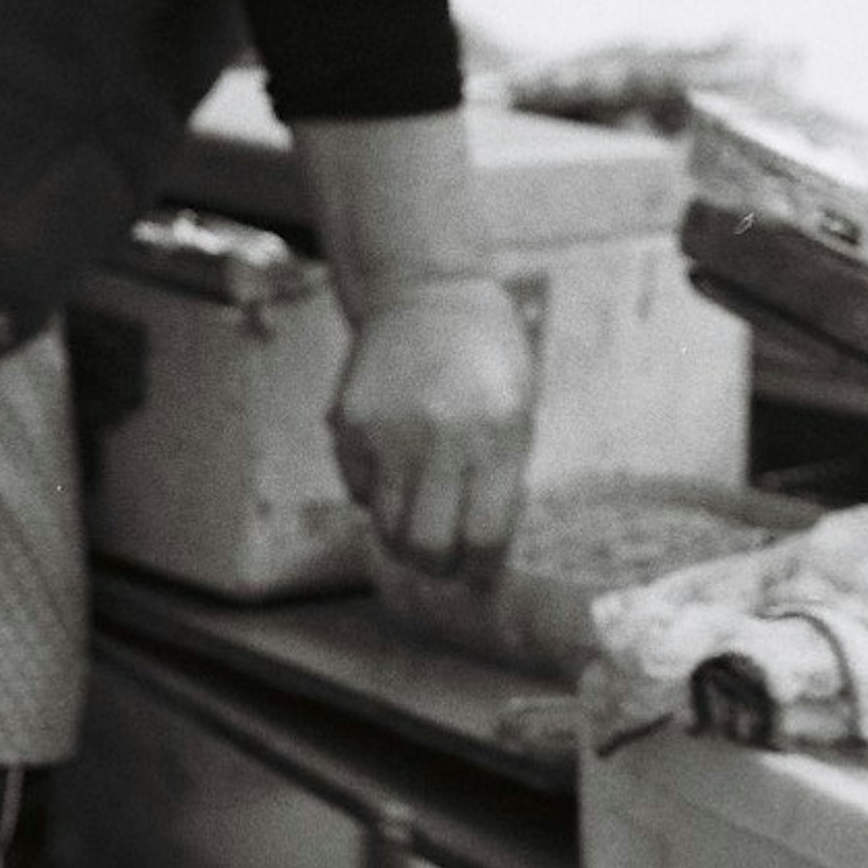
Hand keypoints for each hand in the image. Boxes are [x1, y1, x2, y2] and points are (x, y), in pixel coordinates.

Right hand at [331, 276, 534, 577]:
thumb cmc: (485, 351)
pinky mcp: (349, 427)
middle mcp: (440, 436)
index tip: (480, 574)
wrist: (425, 292)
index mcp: (497, 430)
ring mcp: (388, 432)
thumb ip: (502, 475)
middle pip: (427, 546)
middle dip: (437, 565)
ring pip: (386, 529)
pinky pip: (360, 492)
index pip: (484, 534)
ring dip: (404, 536)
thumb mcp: (519, 405)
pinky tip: (397, 463)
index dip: (482, 568)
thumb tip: (484, 549)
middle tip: (445, 558)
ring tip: (421, 512)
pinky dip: (378, 495)